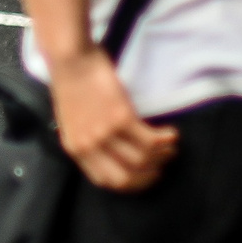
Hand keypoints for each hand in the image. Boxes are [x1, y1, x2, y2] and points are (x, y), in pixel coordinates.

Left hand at [48, 48, 178, 191]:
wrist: (70, 58)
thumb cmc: (71, 83)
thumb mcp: (72, 120)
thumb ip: (88, 140)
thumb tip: (111, 154)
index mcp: (75, 148)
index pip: (105, 181)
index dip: (130, 184)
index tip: (144, 177)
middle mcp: (89, 146)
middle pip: (126, 177)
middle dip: (149, 177)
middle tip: (161, 167)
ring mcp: (105, 133)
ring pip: (142, 160)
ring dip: (162, 156)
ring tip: (170, 147)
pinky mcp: (121, 117)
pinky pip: (150, 140)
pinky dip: (166, 140)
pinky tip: (171, 134)